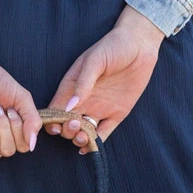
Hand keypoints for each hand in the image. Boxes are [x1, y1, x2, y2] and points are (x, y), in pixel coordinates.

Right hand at [47, 7, 165, 149]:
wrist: (141, 45)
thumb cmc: (113, 46)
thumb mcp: (95, 60)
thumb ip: (83, 83)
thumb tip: (69, 107)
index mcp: (71, 87)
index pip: (55, 109)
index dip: (52, 120)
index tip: (56, 125)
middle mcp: (83, 101)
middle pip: (67, 124)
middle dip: (67, 130)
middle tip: (75, 124)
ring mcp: (99, 109)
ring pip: (83, 132)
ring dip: (79, 139)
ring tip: (82, 137)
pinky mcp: (116, 114)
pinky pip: (103, 133)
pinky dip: (95, 143)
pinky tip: (89, 147)